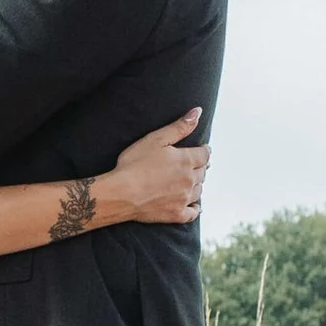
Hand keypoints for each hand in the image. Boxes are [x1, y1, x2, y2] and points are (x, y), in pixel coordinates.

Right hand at [109, 111, 208, 225]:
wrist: (121, 193)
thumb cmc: (134, 164)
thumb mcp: (156, 139)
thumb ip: (179, 127)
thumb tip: (198, 112)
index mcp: (186, 160)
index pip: (204, 154)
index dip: (203, 151)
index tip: (201, 150)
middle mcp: (189, 180)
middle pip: (203, 172)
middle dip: (199, 167)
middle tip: (194, 164)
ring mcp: (184, 199)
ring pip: (199, 190)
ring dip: (197, 184)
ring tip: (191, 181)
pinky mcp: (176, 214)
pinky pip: (193, 213)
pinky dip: (196, 208)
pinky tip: (194, 206)